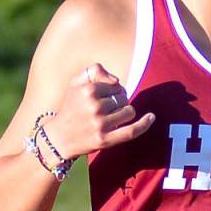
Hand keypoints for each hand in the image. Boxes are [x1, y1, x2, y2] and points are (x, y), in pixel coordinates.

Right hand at [40, 63, 154, 158]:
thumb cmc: (71, 107)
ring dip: (124, 113)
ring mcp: (100, 124)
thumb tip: (116, 80)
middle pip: (124, 98)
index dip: (114, 91)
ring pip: (129, 111)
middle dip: (118, 102)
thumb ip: (95, 70)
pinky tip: (151, 117)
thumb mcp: (76, 83)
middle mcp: (94, 106)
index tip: (105, 97)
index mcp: (88, 90)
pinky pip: (132, 130)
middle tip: (105, 109)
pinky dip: (144, 124)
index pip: (116, 85)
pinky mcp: (105, 140)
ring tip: (111, 117)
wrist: (59, 137)